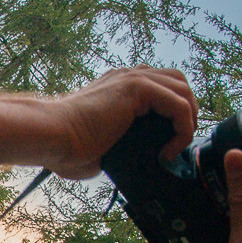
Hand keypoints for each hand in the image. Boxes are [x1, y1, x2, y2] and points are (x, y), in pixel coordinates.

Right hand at [44, 67, 196, 179]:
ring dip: (188, 119)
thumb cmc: (67, 147)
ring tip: (177, 145)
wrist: (53, 137)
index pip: (162, 89)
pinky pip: (179, 105)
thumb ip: (121, 147)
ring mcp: (133, 78)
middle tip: (180, 141)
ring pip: (183, 89)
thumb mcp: (103, 146)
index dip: (174, 115)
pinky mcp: (138, 87)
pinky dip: (182, 129)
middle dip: (188, 111)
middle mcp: (129, 77)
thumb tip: (132, 166)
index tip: (170, 145)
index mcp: (120, 88)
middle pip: (178, 82)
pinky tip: (168, 150)